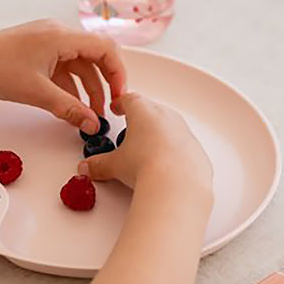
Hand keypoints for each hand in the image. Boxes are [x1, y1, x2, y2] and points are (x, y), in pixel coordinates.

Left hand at [0, 20, 126, 133]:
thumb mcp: (37, 93)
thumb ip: (69, 109)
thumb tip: (93, 124)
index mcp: (61, 36)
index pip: (105, 48)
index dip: (118, 73)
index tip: (119, 97)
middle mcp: (58, 34)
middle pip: (94, 57)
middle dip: (102, 85)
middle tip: (106, 111)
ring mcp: (46, 41)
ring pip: (77, 65)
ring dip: (85, 89)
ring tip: (87, 116)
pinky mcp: (36, 51)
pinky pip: (62, 68)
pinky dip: (68, 86)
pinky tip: (69, 107)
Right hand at [79, 92, 213, 198]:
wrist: (177, 184)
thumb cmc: (147, 164)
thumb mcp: (114, 165)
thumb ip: (99, 164)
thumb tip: (88, 168)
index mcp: (143, 111)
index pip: (129, 99)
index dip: (120, 103)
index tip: (116, 107)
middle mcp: (166, 116)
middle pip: (150, 112)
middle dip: (140, 121)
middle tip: (129, 134)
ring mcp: (183, 132)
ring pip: (168, 128)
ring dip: (158, 137)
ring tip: (146, 155)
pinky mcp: (196, 150)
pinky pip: (182, 146)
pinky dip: (173, 153)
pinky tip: (165, 167)